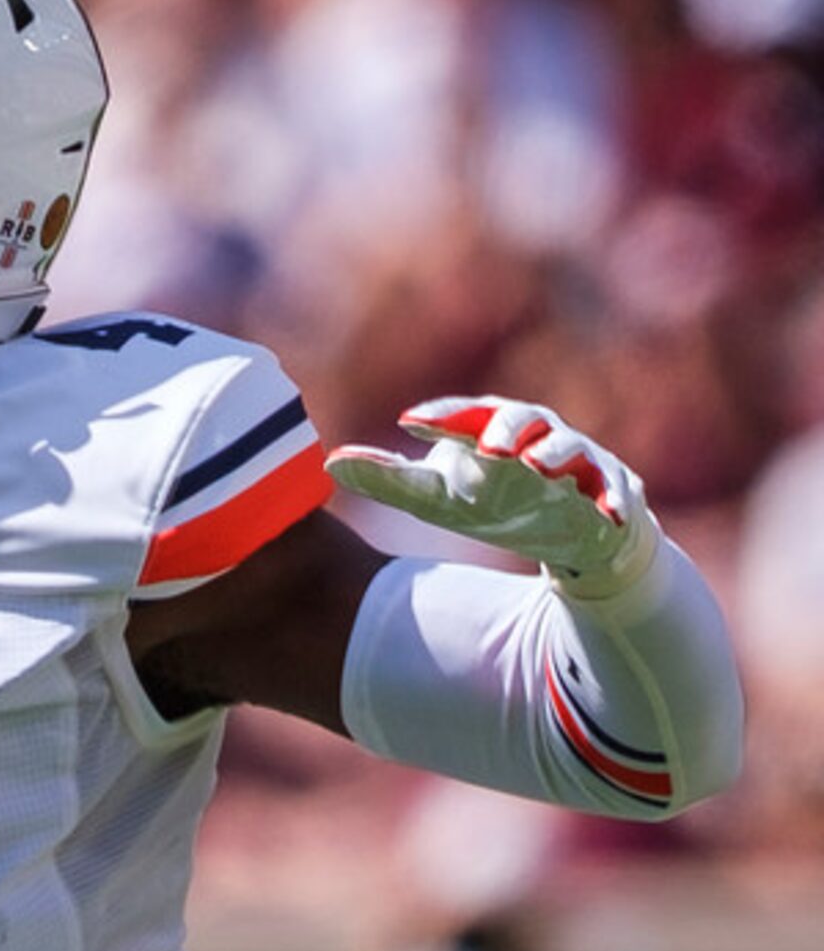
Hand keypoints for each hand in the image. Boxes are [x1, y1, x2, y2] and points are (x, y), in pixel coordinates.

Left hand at [327, 395, 658, 596]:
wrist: (569, 535)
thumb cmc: (495, 503)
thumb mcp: (437, 498)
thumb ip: (390, 478)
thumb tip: (329, 463)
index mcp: (492, 430)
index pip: (466, 415)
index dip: (441, 415)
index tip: (408, 421)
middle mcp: (538, 437)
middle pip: (524, 419)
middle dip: (507, 428)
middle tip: (487, 446)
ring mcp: (580, 462)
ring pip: (573, 449)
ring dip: (557, 455)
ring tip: (537, 468)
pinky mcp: (614, 491)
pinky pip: (620, 492)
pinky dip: (617, 501)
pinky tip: (611, 516)